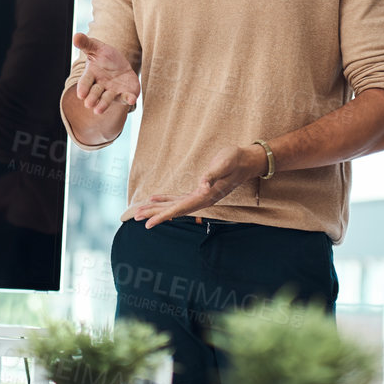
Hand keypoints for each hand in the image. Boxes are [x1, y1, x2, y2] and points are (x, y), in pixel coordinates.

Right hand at [74, 33, 139, 113]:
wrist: (121, 66)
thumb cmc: (105, 58)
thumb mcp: (97, 48)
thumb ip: (86, 43)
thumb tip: (76, 35)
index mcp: (91, 75)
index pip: (85, 82)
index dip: (83, 87)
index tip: (80, 94)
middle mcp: (100, 86)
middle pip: (95, 93)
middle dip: (92, 98)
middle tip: (89, 104)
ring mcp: (112, 91)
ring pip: (107, 99)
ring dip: (103, 104)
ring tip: (98, 111)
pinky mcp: (124, 94)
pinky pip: (126, 97)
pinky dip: (128, 99)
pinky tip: (131, 100)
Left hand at [132, 143, 264, 226]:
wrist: (248, 161)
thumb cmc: (236, 160)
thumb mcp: (225, 163)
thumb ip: (213, 174)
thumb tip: (202, 186)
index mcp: (206, 196)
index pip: (180, 209)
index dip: (162, 216)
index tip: (148, 223)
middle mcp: (202, 199)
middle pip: (174, 210)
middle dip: (154, 213)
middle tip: (135, 217)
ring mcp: (201, 196)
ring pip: (175, 205)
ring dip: (157, 208)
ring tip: (140, 211)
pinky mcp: (200, 190)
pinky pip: (179, 199)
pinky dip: (166, 200)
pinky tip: (155, 199)